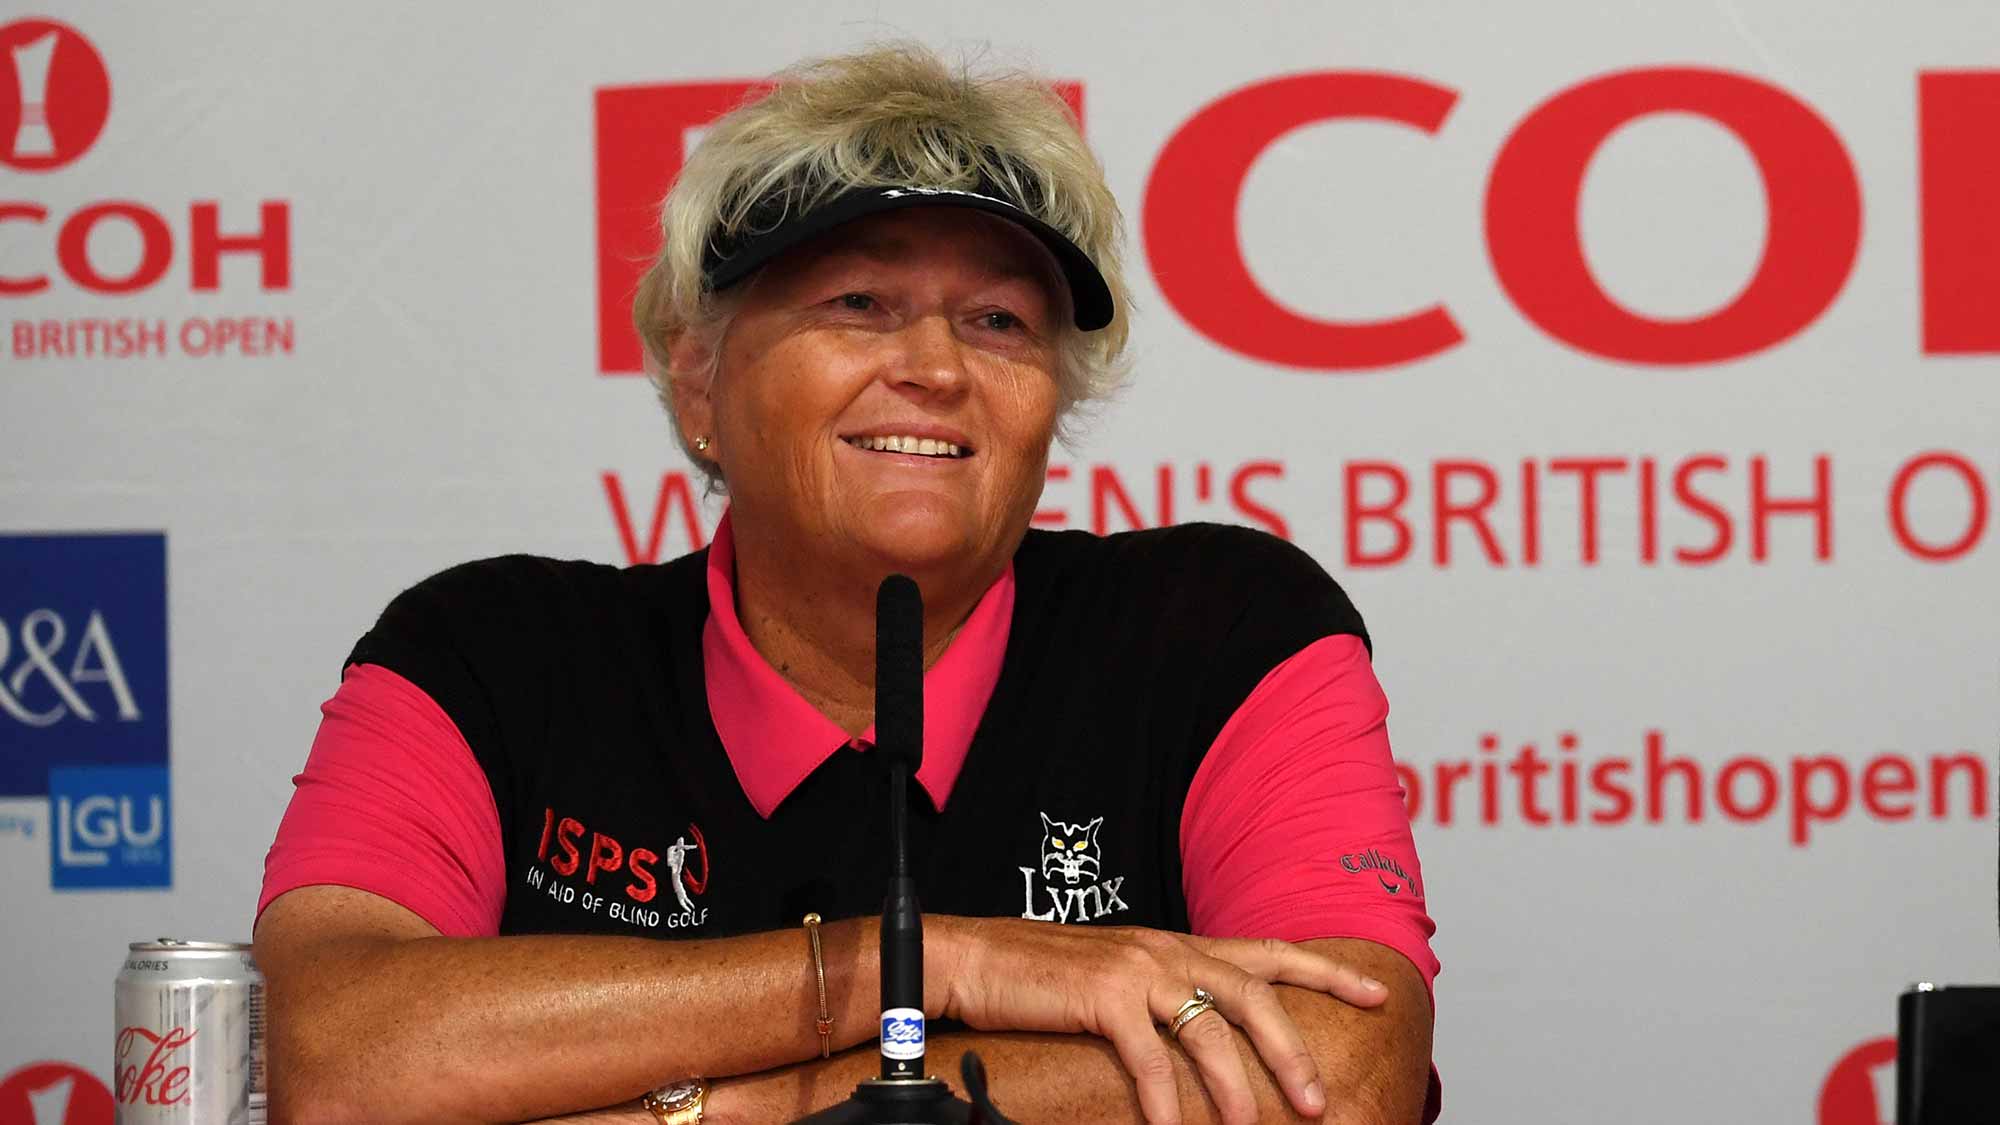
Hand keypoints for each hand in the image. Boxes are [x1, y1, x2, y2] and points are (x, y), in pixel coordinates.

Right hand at [937, 917, 1388, 1124]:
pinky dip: (1163, 1097)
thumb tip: (1209, 1029)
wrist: (978, 957)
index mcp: (1179, 945)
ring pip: (1209, 1026)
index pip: (1269, 953)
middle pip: (1252, 994)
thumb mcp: (1123, 976)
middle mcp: (1167, 949)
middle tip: (1316, 1100)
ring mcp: (1135, 969)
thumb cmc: (1047, 977)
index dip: (1326, 973)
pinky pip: (1148, 1054)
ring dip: (1235, 1083)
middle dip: (1291, 1048)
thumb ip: (1169, 993)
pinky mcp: (1101, 995)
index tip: (1378, 992)